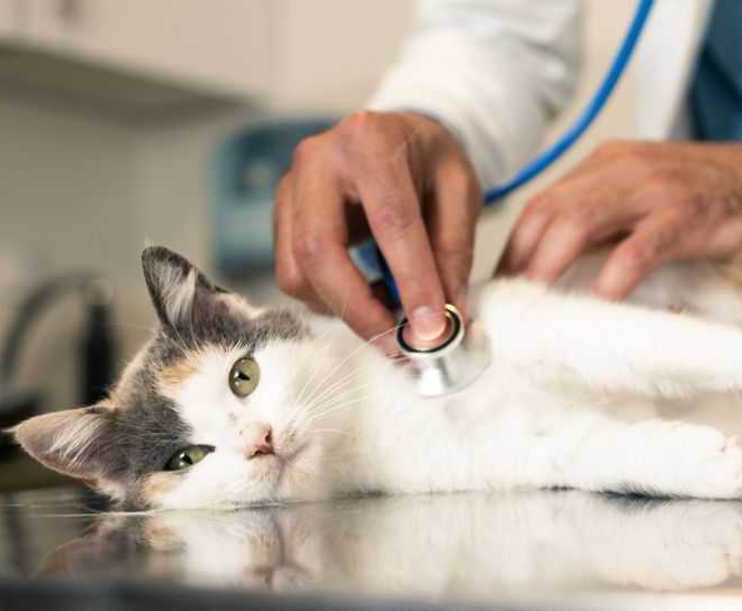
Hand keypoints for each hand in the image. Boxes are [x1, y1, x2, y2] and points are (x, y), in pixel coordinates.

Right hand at [274, 111, 480, 350]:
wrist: (395, 136)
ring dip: (342, 307)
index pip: (390, 222)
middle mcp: (318, 159)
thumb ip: (453, 251)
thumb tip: (448, 316)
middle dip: (359, 308)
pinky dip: (330, 298)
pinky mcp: (281, 213)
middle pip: (319, 249)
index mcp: (371, 140)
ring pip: (297, 270)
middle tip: (397, 344)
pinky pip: (293, 273)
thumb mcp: (460, 191)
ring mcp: (290, 186)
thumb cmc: (429, 160)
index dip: (412, 280)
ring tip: (390, 313)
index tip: (432, 327)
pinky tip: (367, 294)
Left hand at [500, 139, 741, 297]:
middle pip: (547, 212)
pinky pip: (639, 246)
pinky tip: (600, 303)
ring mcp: (653, 188)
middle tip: (507, 310)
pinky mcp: (686, 213)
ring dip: (548, 267)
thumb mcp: (648, 200)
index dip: (513, 250)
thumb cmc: (714, 197)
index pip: (540, 204)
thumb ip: (608, 225)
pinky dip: (613, 276)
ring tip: (533, 308)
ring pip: (579, 222)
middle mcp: (620, 168)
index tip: (501, 291)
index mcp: (606, 163)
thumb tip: (561, 275)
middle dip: (519, 262)